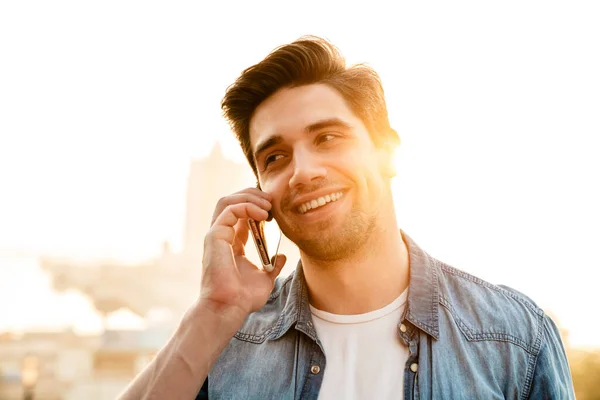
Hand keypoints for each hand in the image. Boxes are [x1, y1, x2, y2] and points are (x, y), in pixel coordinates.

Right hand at [200, 187, 286, 319]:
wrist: (230, 307)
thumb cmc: (243, 298)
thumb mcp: (265, 279)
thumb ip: (273, 266)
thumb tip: (282, 257)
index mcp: (232, 244)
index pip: (241, 215)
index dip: (257, 206)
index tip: (275, 211)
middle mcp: (222, 236)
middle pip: (232, 202)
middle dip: (252, 196)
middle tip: (271, 201)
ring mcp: (216, 235)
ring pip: (227, 201)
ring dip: (249, 197)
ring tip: (267, 205)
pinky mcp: (214, 235)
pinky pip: (229, 209)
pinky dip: (247, 206)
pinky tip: (263, 215)